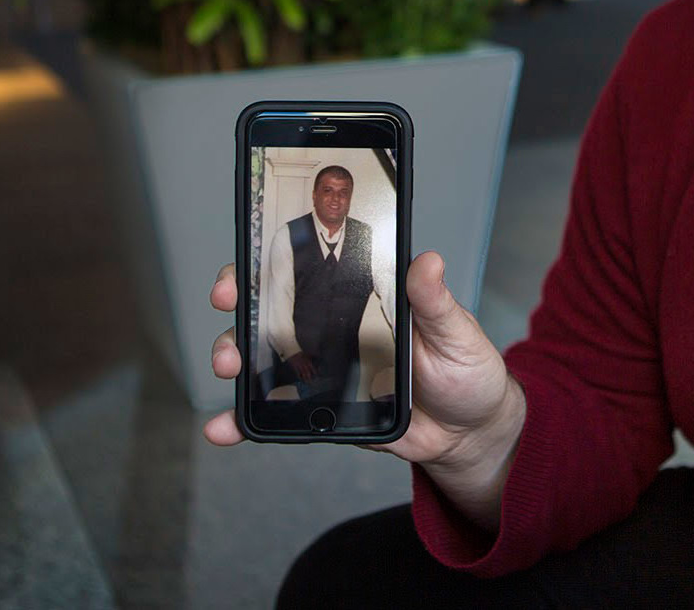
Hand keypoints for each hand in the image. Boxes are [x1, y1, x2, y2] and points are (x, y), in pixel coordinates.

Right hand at [202, 252, 524, 532]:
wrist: (468, 434)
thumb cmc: (466, 371)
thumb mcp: (457, 332)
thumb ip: (435, 303)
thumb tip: (428, 261)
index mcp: (368, 297)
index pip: (315, 267)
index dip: (275, 260)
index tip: (251, 264)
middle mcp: (338, 326)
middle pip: (276, 307)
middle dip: (241, 303)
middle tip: (228, 306)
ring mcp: (325, 367)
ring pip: (265, 356)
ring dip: (235, 357)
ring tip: (228, 367)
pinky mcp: (322, 408)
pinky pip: (276, 410)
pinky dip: (243, 421)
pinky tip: (224, 427)